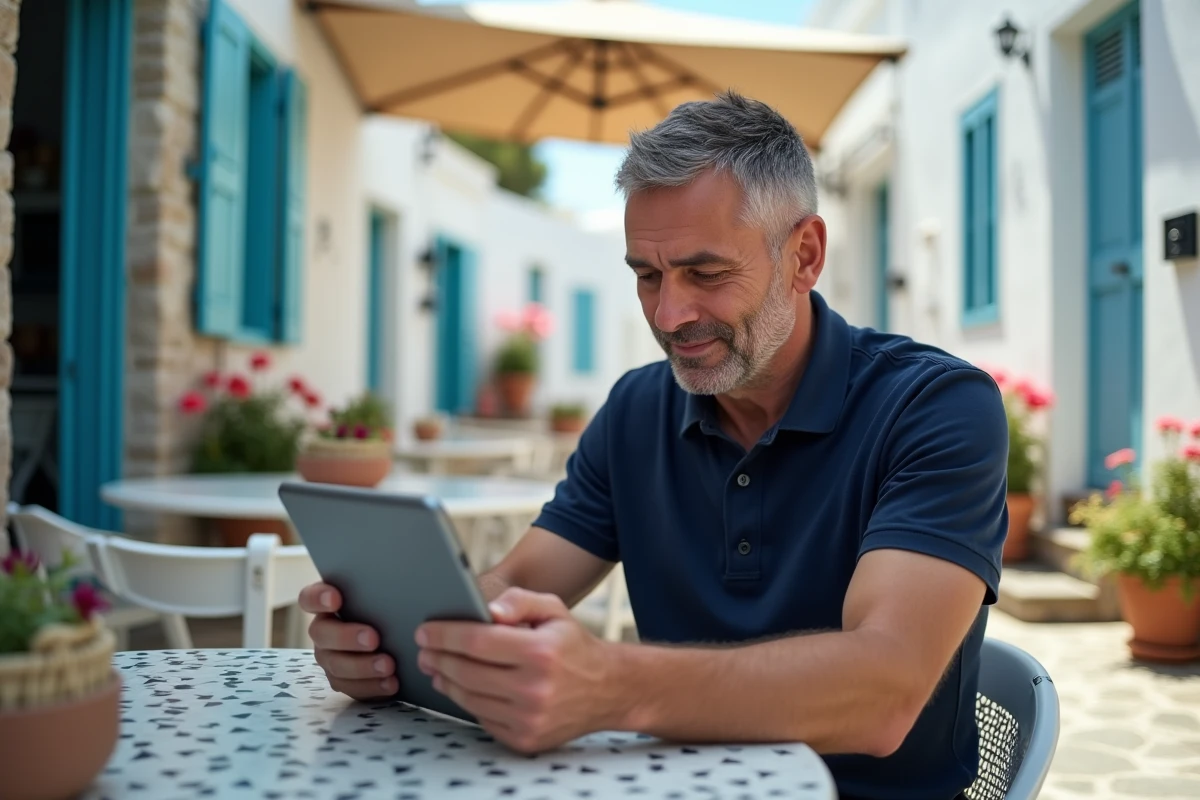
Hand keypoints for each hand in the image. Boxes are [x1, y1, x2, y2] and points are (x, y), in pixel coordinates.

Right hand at [298, 582, 397, 699]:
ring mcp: (330, 657)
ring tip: (388, 665)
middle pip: (321, 634)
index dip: (318, 598)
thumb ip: (381, 587)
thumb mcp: (385, 595)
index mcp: (328, 604)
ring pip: (335, 665)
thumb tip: (401, 576)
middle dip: (346, 637)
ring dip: (362, 666)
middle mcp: (324, 631)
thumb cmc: (390, 608)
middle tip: (373, 638)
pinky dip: (371, 686)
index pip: (309, 598)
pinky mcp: (343, 681)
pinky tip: (391, 683)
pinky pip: (350, 687)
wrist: (401, 640)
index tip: (336, 599)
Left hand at [415, 587, 623, 753]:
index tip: (425, 631)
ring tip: (437, 666)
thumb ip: (519, 601)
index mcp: (540, 652)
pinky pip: (482, 719)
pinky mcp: (525, 739)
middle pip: (466, 672)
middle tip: (425, 648)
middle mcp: (534, 689)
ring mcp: (529, 718)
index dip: (444, 635)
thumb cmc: (573, 646)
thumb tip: (487, 610)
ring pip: (469, 699)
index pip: (476, 642)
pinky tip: (461, 686)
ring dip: (446, 681)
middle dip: (438, 658)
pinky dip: (467, 702)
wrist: (608, 689)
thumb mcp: (554, 609)